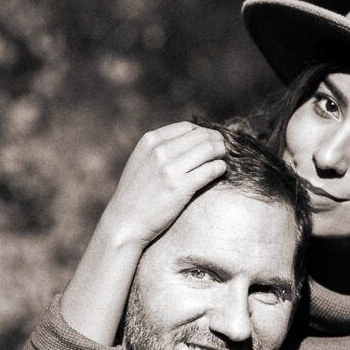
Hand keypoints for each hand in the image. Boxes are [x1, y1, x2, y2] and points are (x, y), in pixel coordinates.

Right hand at [97, 122, 227, 248]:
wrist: (125, 222)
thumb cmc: (135, 194)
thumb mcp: (141, 161)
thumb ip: (160, 149)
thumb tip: (190, 140)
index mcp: (149, 141)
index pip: (187, 128)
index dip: (203, 132)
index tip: (210, 141)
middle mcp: (160, 151)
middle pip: (201, 136)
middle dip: (217, 141)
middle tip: (224, 149)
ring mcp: (170, 168)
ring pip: (209, 149)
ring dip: (221, 152)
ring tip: (224, 159)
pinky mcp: (181, 187)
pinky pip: (211, 169)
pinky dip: (220, 168)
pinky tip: (220, 171)